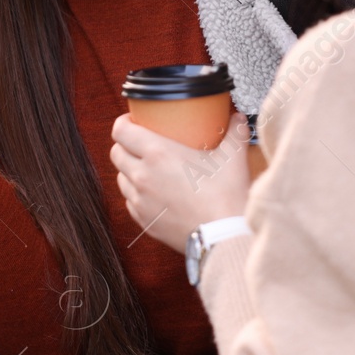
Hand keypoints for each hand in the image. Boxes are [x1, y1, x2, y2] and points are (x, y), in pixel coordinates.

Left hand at [110, 112, 250, 254]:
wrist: (223, 235)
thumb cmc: (225, 195)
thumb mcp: (232, 157)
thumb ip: (235, 132)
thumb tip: (238, 118)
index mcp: (157, 153)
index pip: (121, 130)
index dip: (124, 122)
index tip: (134, 120)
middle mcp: (142, 176)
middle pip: (116, 153)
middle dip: (125, 145)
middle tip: (142, 144)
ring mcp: (140, 201)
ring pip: (121, 178)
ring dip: (130, 171)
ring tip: (148, 169)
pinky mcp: (144, 221)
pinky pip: (131, 202)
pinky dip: (137, 195)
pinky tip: (155, 193)